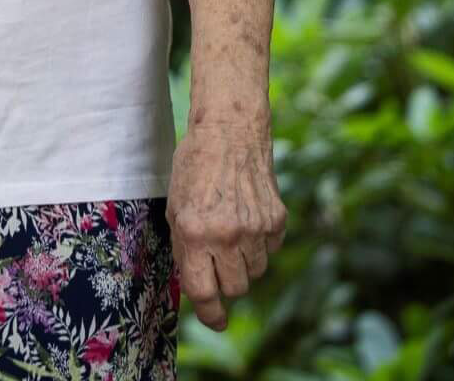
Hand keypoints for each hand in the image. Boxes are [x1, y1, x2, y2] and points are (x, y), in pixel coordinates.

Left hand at [168, 119, 287, 331]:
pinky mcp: (278, 220)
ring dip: (243, 264)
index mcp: (195, 233)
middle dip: (226, 283)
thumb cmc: (194, 170)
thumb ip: (185, 250)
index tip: (215, 321)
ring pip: (256, 273)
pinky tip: (248, 219)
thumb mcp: (175, 209)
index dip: (209, 313)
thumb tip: (197, 287)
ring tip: (231, 233)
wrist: (229, 133)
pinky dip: (260, 245)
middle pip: (236, 288)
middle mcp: (227, 235)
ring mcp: (256, 229)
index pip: (204, 292)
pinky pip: (271, 251)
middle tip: (217, 262)